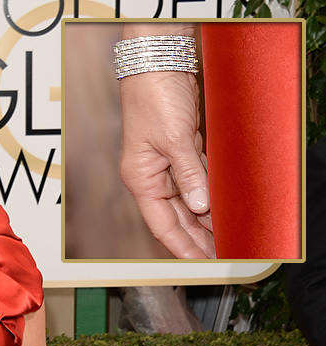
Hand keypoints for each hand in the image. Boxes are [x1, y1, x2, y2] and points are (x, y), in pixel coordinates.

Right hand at [119, 70, 214, 257]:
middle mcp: (151, 178)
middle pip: (175, 218)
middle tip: (220, 254)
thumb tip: (200, 206)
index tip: (201, 263)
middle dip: (197, 238)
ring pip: (187, 203)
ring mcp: (165, 166)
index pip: (162, 224)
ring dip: (205, 220)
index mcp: (141, 180)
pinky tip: (221, 209)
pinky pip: (196, 182)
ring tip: (225, 237)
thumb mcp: (173, 138)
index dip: (182, 246)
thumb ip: (189, 174)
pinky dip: (208, 197)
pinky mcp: (180, 152)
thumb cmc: (153, 96)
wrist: (157, 60)